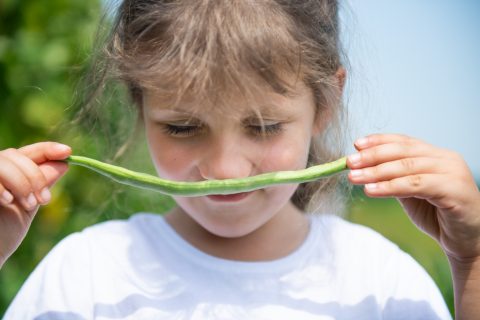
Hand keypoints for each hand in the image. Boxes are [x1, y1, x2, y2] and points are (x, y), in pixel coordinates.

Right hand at [0, 142, 70, 267]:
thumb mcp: (28, 206)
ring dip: (21, 181)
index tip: (67, 152)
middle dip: (35, 176)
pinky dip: (1, 185)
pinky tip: (8, 200)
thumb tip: (63, 163)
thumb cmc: (3, 235)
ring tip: (29, 204)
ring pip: (3, 161)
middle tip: (44, 199)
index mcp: (7, 173)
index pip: (28, 152)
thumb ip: (41, 184)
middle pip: (16, 155)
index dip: (47, 149)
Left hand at [347, 133, 479, 261]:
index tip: (356, 144)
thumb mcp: (410, 193)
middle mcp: (446, 159)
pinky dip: (390, 186)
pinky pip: (416, 185)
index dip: (379, 141)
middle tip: (349, 162)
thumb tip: (362, 168)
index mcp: (436, 155)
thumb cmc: (438, 215)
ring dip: (376, 172)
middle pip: (403, 151)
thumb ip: (393, 178)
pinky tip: (371, 190)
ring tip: (354, 177)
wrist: (467, 242)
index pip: (404, 142)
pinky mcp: (455, 190)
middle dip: (372, 156)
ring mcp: (453, 173)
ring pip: (407, 167)